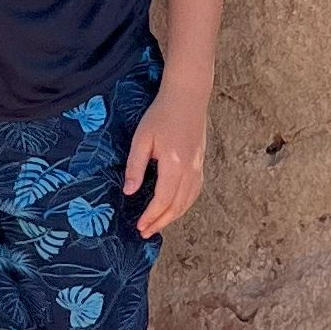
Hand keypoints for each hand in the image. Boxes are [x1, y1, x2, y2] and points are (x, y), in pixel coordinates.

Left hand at [124, 79, 209, 238]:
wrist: (187, 97)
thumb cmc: (161, 114)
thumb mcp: (142, 138)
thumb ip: (136, 166)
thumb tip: (129, 191)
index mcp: (174, 163)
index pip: (163, 199)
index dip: (151, 216)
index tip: (140, 226)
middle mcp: (190, 169)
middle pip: (177, 205)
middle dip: (161, 222)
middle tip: (146, 232)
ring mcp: (198, 166)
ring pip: (188, 201)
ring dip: (174, 216)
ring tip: (159, 225)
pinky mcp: (201, 163)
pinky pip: (195, 191)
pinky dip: (185, 204)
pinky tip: (175, 208)